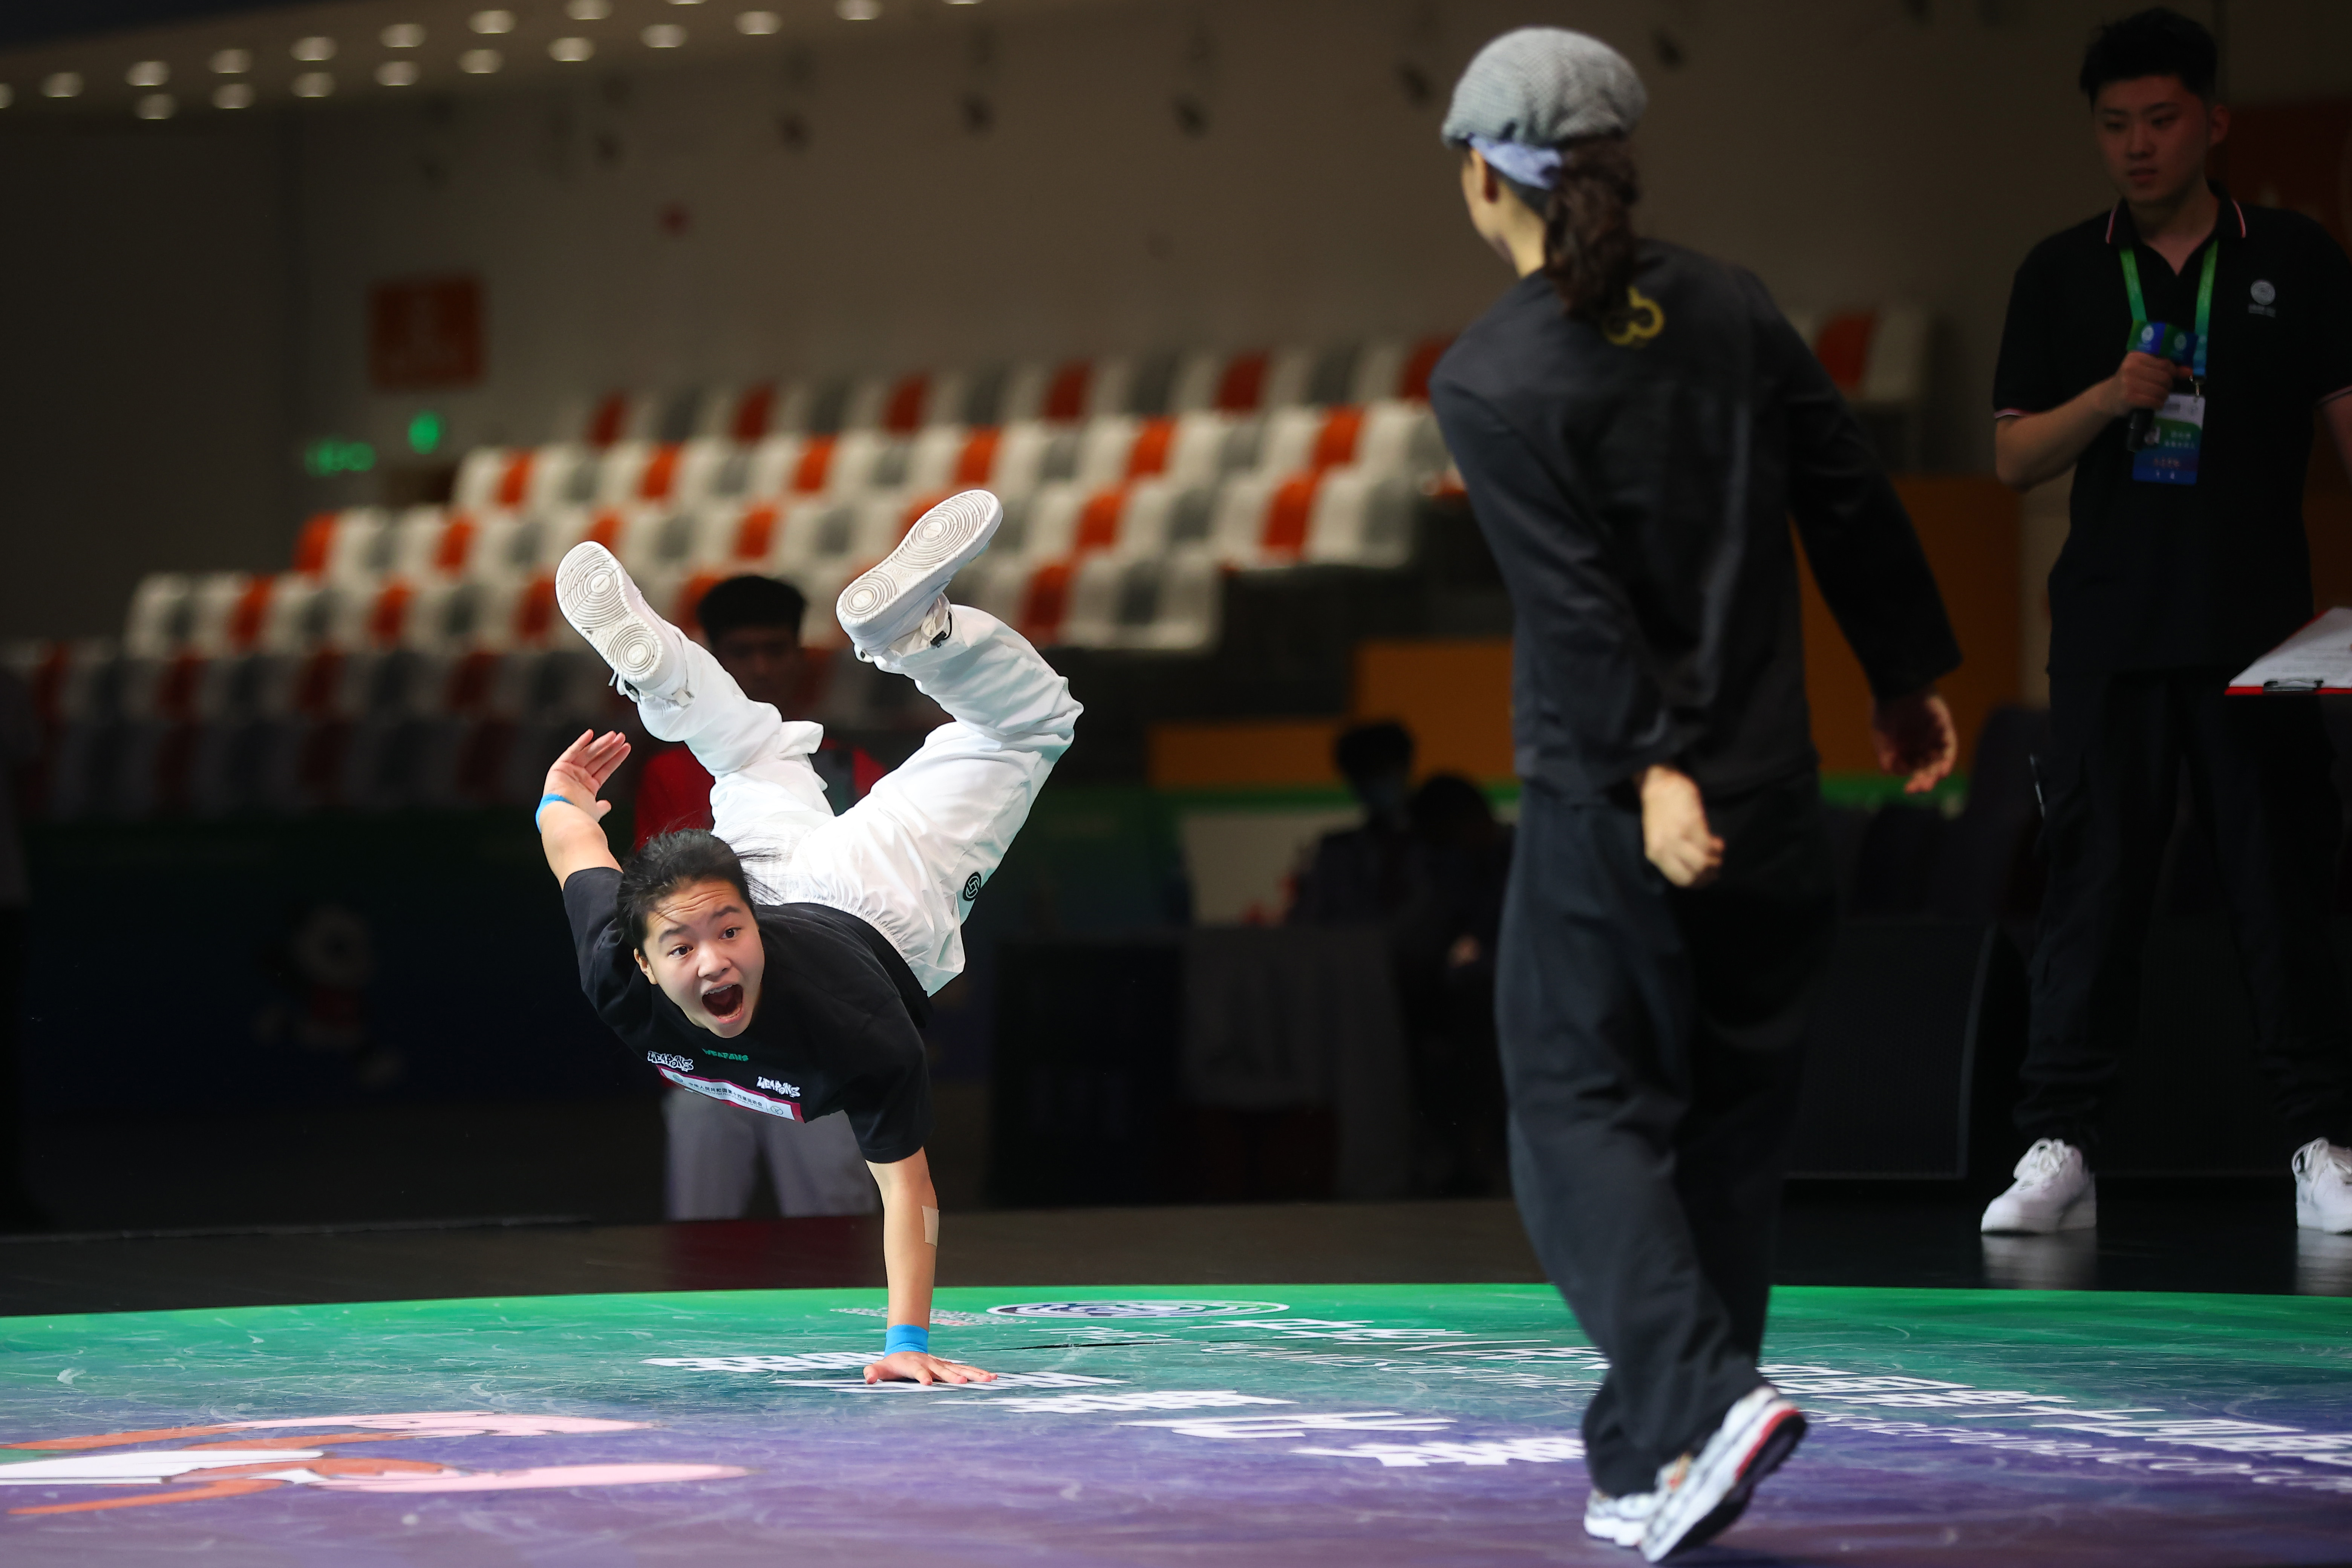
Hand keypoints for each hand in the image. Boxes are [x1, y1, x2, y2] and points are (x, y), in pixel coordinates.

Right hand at [542, 730, 629, 822]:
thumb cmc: (579, 816)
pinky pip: (572, 752)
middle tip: (622, 738)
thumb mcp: (595, 811)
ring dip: (601, 743)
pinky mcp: (560, 768)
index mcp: (588, 788)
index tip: (625, 749)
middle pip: (598, 759)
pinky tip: (590, 734)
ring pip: (588, 754)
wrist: (566, 817)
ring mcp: (570, 772)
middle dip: (611, 748)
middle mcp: (579, 778)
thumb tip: (607, 805)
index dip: (616, 759)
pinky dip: (580, 742)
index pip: (605, 769)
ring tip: (615, 736)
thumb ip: (601, 807)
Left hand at [862, 1351, 995, 1385]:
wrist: (906, 1348)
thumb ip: (874, 1372)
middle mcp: (930, 1363)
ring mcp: (942, 1364)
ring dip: (974, 1374)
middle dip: (953, 1376)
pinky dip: (979, 1373)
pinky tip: (993, 1377)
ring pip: (960, 1368)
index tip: (927, 1383)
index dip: (922, 1376)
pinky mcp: (950, 1367)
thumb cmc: (892, 1363)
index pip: (918, 1371)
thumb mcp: (881, 1368)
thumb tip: (868, 1377)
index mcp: (913, 1365)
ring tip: (989, 1379)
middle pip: (943, 1370)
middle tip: (963, 1383)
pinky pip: (966, 1370)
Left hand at [1638, 765, 1722, 887]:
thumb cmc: (1659, 811)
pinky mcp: (1691, 824)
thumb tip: (1693, 869)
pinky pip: (1709, 845)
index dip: (1697, 883)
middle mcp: (1664, 848)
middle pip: (1693, 875)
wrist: (1658, 785)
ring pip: (1703, 863)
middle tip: (1716, 867)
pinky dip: (1717, 847)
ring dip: (1715, 861)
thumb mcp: (1658, 839)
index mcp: (1654, 853)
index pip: (1679, 880)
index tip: (1706, 879)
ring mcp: (1677, 837)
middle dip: (1709, 875)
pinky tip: (1718, 842)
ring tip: (1717, 854)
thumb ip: (1672, 854)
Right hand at [1871, 689, 1956, 794]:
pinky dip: (1947, 760)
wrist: (1898, 684)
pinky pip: (1949, 747)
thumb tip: (1887, 773)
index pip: (1911, 769)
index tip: (1908, 788)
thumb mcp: (1881, 734)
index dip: (1911, 780)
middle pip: (1926, 767)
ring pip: (1938, 760)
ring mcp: (1933, 736)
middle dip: (1924, 780)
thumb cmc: (1885, 707)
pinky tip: (1943, 771)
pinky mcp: (1945, 728)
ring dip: (1936, 773)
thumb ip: (1885, 754)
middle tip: (1921, 788)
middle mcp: (1919, 744)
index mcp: (1903, 747)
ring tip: (1931, 782)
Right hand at [2100, 350, 2178, 417]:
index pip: (2165, 363)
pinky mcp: (2129, 397)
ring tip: (2157, 397)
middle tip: (2162, 389)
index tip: (2169, 377)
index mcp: (2136, 356)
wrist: (2107, 398)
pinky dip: (2157, 404)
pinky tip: (2154, 404)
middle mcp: (2131, 367)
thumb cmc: (2129, 382)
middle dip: (2167, 385)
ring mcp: (2129, 383)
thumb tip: (2189, 371)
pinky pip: (2154, 401)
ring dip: (2163, 396)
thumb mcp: (2146, 371)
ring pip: (2161, 390)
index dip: (2172, 372)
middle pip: (2164, 377)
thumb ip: (2168, 369)